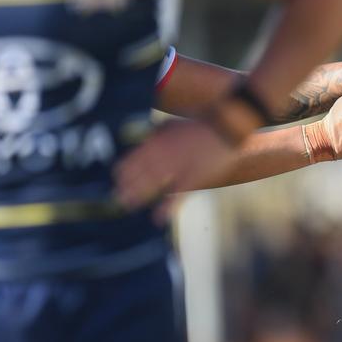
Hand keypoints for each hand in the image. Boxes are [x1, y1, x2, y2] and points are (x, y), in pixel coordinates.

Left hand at [114, 118, 237, 220]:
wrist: (225, 128)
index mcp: (157, 142)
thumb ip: (158, 133)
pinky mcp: (193, 180)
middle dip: (127, 186)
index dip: (123, 169)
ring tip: (128, 205)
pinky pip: (176, 196)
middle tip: (117, 197)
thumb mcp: (174, 124)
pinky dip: (166, 208)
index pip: (133, 159)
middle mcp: (162, 157)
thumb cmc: (201, 123)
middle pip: (139, 174)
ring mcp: (177, 169)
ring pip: (152, 185)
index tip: (116, 177)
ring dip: (138, 196)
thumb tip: (146, 139)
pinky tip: (157, 219)